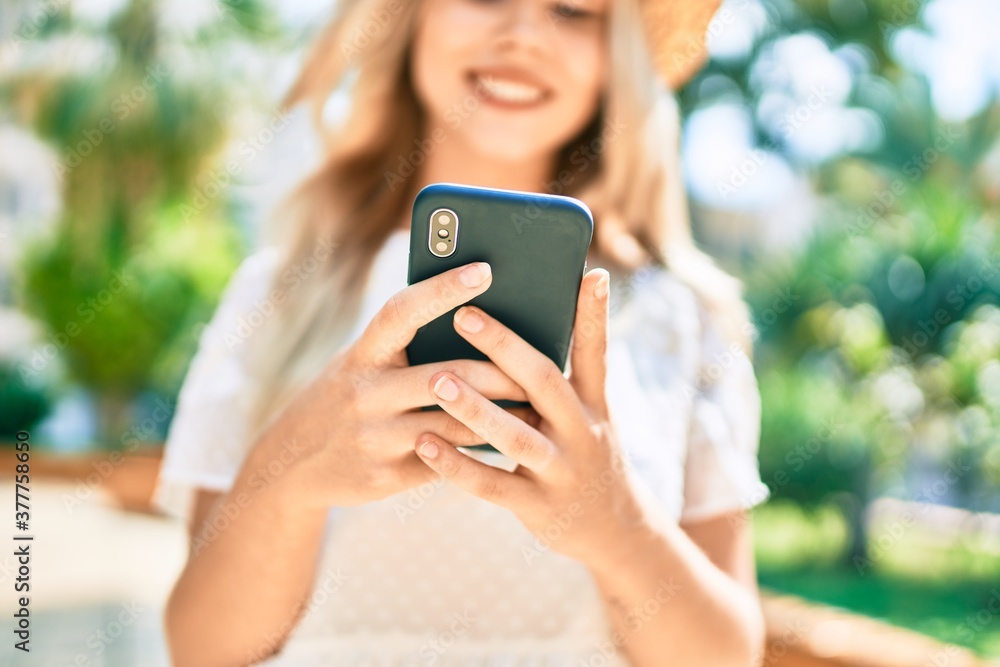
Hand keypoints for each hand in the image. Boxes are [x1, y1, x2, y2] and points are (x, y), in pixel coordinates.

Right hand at [250, 261, 533, 509]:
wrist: (291, 463)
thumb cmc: (347, 395)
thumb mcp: (361, 363)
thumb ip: (405, 346)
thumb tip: (475, 318)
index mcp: (361, 353)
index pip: (401, 311)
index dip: (442, 289)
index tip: (486, 269)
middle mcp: (364, 393)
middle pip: (447, 376)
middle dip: (501, 371)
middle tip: (546, 362)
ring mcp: (373, 438)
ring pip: (454, 423)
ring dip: (502, 417)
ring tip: (540, 406)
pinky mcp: (385, 477)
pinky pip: (446, 460)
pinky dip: (480, 452)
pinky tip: (510, 445)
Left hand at [412, 268, 650, 563]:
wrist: (613, 530)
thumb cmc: (585, 454)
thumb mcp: (589, 414)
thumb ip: (562, 376)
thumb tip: (536, 320)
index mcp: (594, 404)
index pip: (596, 352)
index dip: (594, 315)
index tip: (589, 273)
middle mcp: (583, 433)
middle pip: (546, 384)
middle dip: (506, 348)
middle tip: (465, 316)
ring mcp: (561, 472)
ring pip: (515, 437)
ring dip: (475, 408)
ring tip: (437, 380)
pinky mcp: (538, 507)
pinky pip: (492, 485)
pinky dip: (457, 465)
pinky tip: (424, 444)